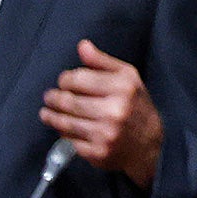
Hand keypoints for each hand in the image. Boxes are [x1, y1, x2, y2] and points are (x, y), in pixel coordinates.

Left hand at [40, 41, 162, 188]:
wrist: (149, 145)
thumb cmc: (136, 106)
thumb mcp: (127, 78)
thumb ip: (103, 61)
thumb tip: (82, 46)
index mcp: (124, 86)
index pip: (79, 78)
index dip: (66, 79)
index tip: (64, 82)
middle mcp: (116, 109)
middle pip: (68, 101)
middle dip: (53, 98)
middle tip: (49, 97)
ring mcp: (106, 132)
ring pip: (64, 122)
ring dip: (50, 116)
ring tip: (47, 112)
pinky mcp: (97, 152)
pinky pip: (69, 140)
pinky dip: (62, 133)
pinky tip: (62, 128)